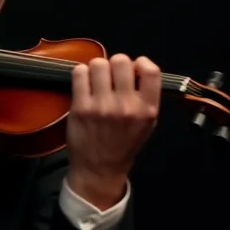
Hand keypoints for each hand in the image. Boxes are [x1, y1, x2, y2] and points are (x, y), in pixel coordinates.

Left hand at [66, 54, 160, 208]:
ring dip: (96, 68)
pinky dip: (81, 74)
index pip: (150, 70)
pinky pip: (79, 73)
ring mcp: (102, 106)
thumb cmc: (124, 142)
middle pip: (121, 61)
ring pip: (98, 63)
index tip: (133, 70)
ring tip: (96, 80)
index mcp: (147, 109)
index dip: (140, 63)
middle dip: (115, 65)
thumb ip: (146, 95)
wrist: (99, 168)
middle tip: (111, 76)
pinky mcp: (80, 107)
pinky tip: (84, 84)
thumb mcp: (147, 123)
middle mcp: (126, 106)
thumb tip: (136, 66)